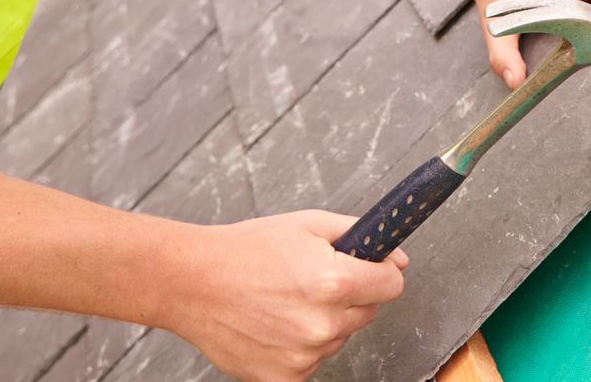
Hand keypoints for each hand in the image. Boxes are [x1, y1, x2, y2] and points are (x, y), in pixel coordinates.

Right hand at [169, 211, 408, 380]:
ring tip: (285, 300)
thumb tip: (397, 259)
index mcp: (334, 282)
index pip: (392, 284)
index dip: (380, 271)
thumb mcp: (308, 224)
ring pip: (339, 336)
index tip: (368, 268)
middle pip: (367, 311)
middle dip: (350, 295)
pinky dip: (300, 345)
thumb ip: (359, 237)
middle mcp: (322, 325)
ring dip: (323, 321)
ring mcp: (303, 356)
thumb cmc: (246, 251)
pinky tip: (275, 324)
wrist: (193, 283)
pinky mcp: (284, 378)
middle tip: (310, 280)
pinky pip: (313, 359)